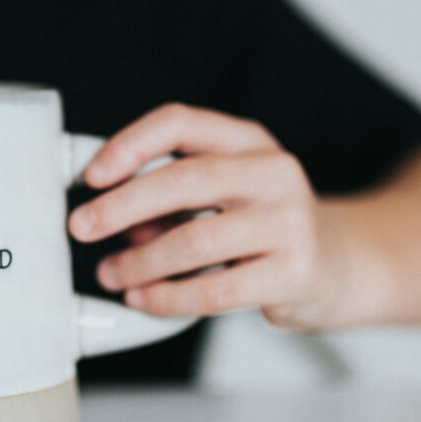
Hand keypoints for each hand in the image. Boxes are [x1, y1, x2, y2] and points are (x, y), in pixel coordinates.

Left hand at [68, 103, 358, 329]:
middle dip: (120, 206)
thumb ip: (168, 197)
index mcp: (248, 140)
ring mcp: (290, 221)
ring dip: (140, 261)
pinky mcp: (295, 272)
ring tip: (110, 273)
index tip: (90, 175)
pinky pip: (215, 290)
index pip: (179, 123)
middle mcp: (273, 172)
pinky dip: (168, 297)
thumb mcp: (222, 192)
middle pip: (183, 179)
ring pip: (195, 240)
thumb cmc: (262, 223)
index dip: (128, 145)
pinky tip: (143, 298)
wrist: (339, 264)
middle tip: (81, 227)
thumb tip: (108, 215)